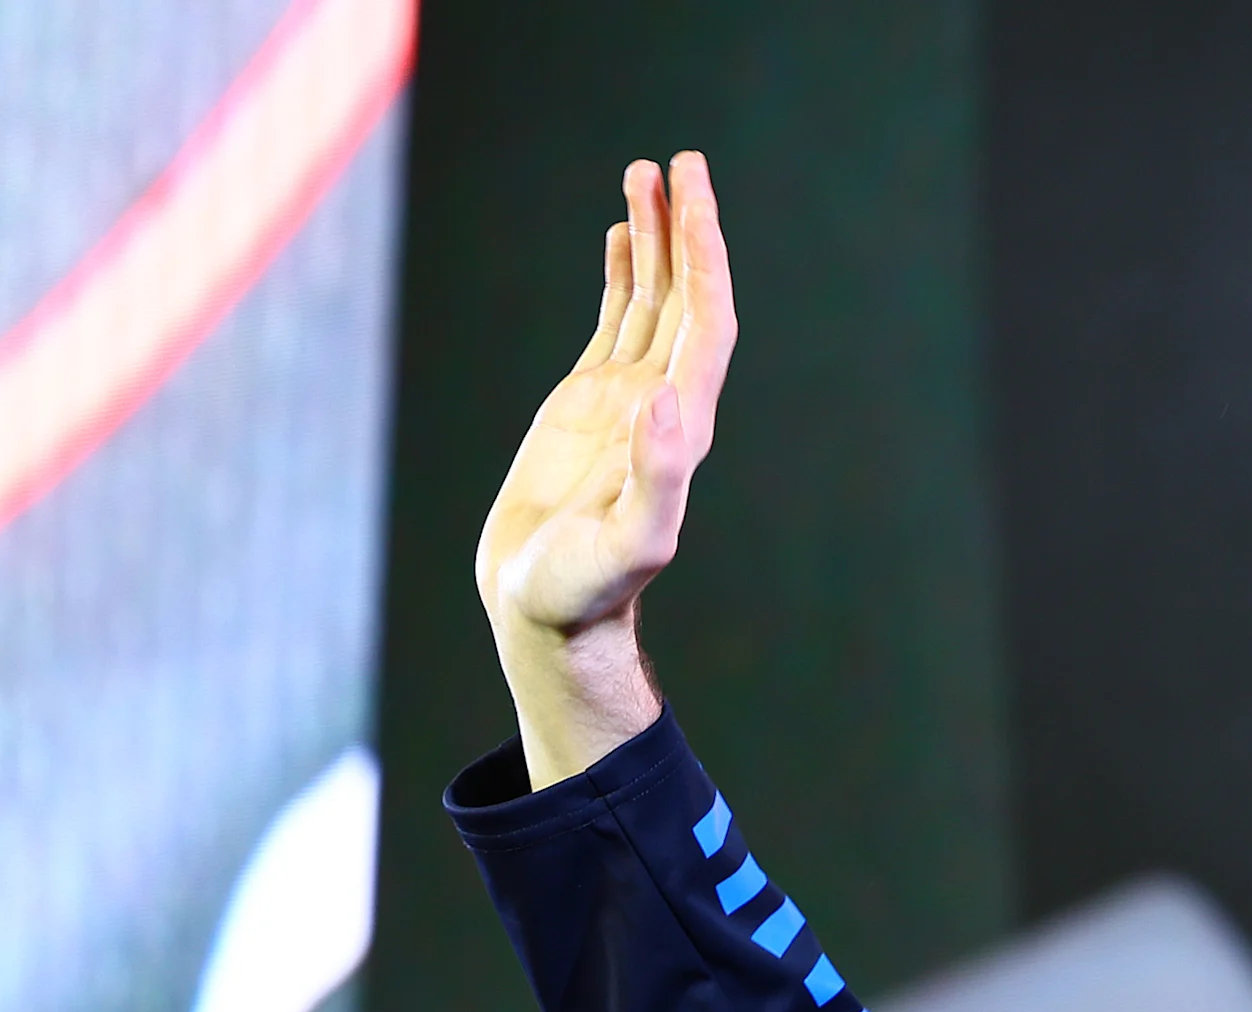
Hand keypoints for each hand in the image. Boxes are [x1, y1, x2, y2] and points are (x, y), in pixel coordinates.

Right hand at [477, 153, 738, 786]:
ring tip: (646, 173)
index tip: (695, 197)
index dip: (706, 259)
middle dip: (689, 231)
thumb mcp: (628, 544)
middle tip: (684, 161)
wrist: (544, 610)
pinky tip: (623, 235)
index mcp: (682, 426)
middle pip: (689, 297)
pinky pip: (616, 322)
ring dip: (656, 239)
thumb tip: (664, 397)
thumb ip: (655, 478)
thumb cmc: (584, 591)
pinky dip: (624, 275)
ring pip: (652, 301)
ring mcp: (627, 399)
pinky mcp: (589, 403)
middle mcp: (665, 404)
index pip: (706, 323)